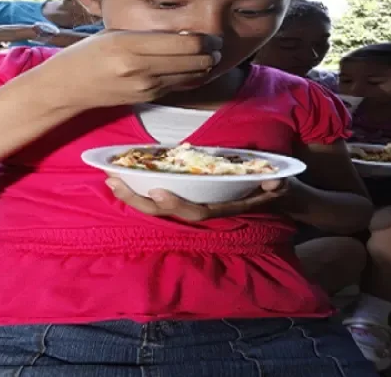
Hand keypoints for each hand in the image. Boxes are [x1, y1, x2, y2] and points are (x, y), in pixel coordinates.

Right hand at [44, 30, 221, 107]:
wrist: (69, 87)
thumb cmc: (90, 53)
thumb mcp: (115, 34)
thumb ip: (147, 34)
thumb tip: (184, 32)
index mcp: (131, 45)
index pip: (183, 42)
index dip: (205, 39)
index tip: (212, 33)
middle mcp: (140, 68)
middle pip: (193, 60)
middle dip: (211, 52)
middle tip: (218, 44)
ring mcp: (146, 86)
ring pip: (191, 76)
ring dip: (205, 66)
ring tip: (212, 55)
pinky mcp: (148, 98)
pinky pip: (180, 87)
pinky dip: (193, 78)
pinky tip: (198, 69)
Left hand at [105, 178, 287, 221]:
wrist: (279, 197)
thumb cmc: (277, 186)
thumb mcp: (280, 184)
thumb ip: (277, 185)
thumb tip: (275, 183)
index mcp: (223, 207)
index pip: (196, 212)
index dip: (176, 204)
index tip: (156, 190)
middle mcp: (205, 208)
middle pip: (166, 212)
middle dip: (139, 200)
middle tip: (114, 182)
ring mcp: (194, 202)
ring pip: (159, 206)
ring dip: (133, 195)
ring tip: (110, 179)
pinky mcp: (188, 194)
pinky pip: (162, 194)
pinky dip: (141, 187)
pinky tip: (122, 177)